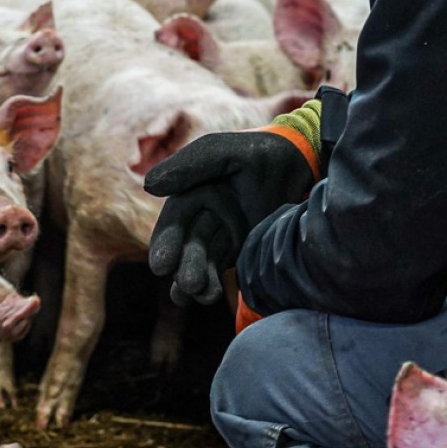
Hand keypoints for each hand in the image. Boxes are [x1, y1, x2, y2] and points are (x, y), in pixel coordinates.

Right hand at [144, 129, 315, 304]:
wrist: (298, 164)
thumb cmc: (258, 152)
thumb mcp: (221, 153)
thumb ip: (189, 167)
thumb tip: (148, 186)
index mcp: (191, 192)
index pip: (174, 222)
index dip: (165, 244)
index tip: (160, 267)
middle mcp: (202, 216)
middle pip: (186, 247)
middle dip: (183, 267)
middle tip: (187, 285)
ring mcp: (220, 234)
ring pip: (201, 261)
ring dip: (195, 279)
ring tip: (198, 294)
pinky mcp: (238, 249)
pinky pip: (220, 269)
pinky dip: (211, 283)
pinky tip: (208, 295)